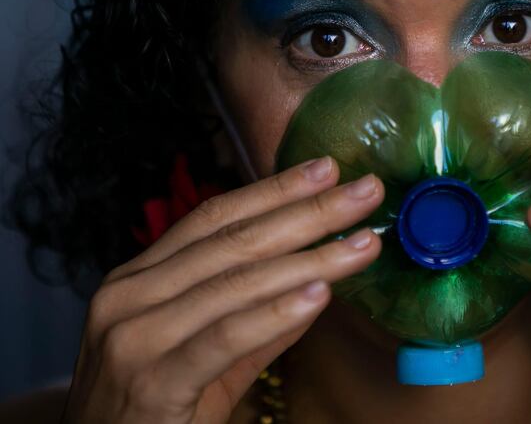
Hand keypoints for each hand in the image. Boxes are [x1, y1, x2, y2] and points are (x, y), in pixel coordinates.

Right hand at [61, 157, 383, 423]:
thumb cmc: (152, 408)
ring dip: (310, 258)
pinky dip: (275, 313)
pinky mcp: (150, 383)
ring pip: (235, 282)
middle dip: (308, 212)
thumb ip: (258, 318)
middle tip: (364, 191)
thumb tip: (317, 279)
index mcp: (140, 278)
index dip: (275, 190)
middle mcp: (129, 295)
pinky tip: (319, 293)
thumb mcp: (207, 354)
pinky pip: (224, 337)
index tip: (328, 169)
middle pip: (233, 240)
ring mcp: (133, 336)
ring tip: (363, 242)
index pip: (216, 218)